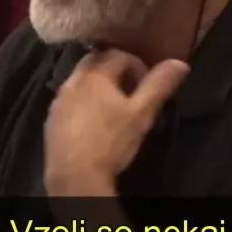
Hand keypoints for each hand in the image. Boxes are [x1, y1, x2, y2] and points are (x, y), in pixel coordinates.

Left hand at [43, 49, 189, 193]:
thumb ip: (159, 86)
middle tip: (131, 92)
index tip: (147, 86)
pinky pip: (69, 100)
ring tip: (113, 108)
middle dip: (115, 71)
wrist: (75, 176)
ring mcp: (58, 100)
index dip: (138, 65)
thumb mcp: (142, 114)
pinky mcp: (51, 119)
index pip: (119, 55)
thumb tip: (180, 63)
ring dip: (98, 86)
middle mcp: (72, 81)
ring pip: (80, 80)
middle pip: (96, 61)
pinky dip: (83, 102)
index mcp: (95, 74)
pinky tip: (93, 123)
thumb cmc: (112, 141)